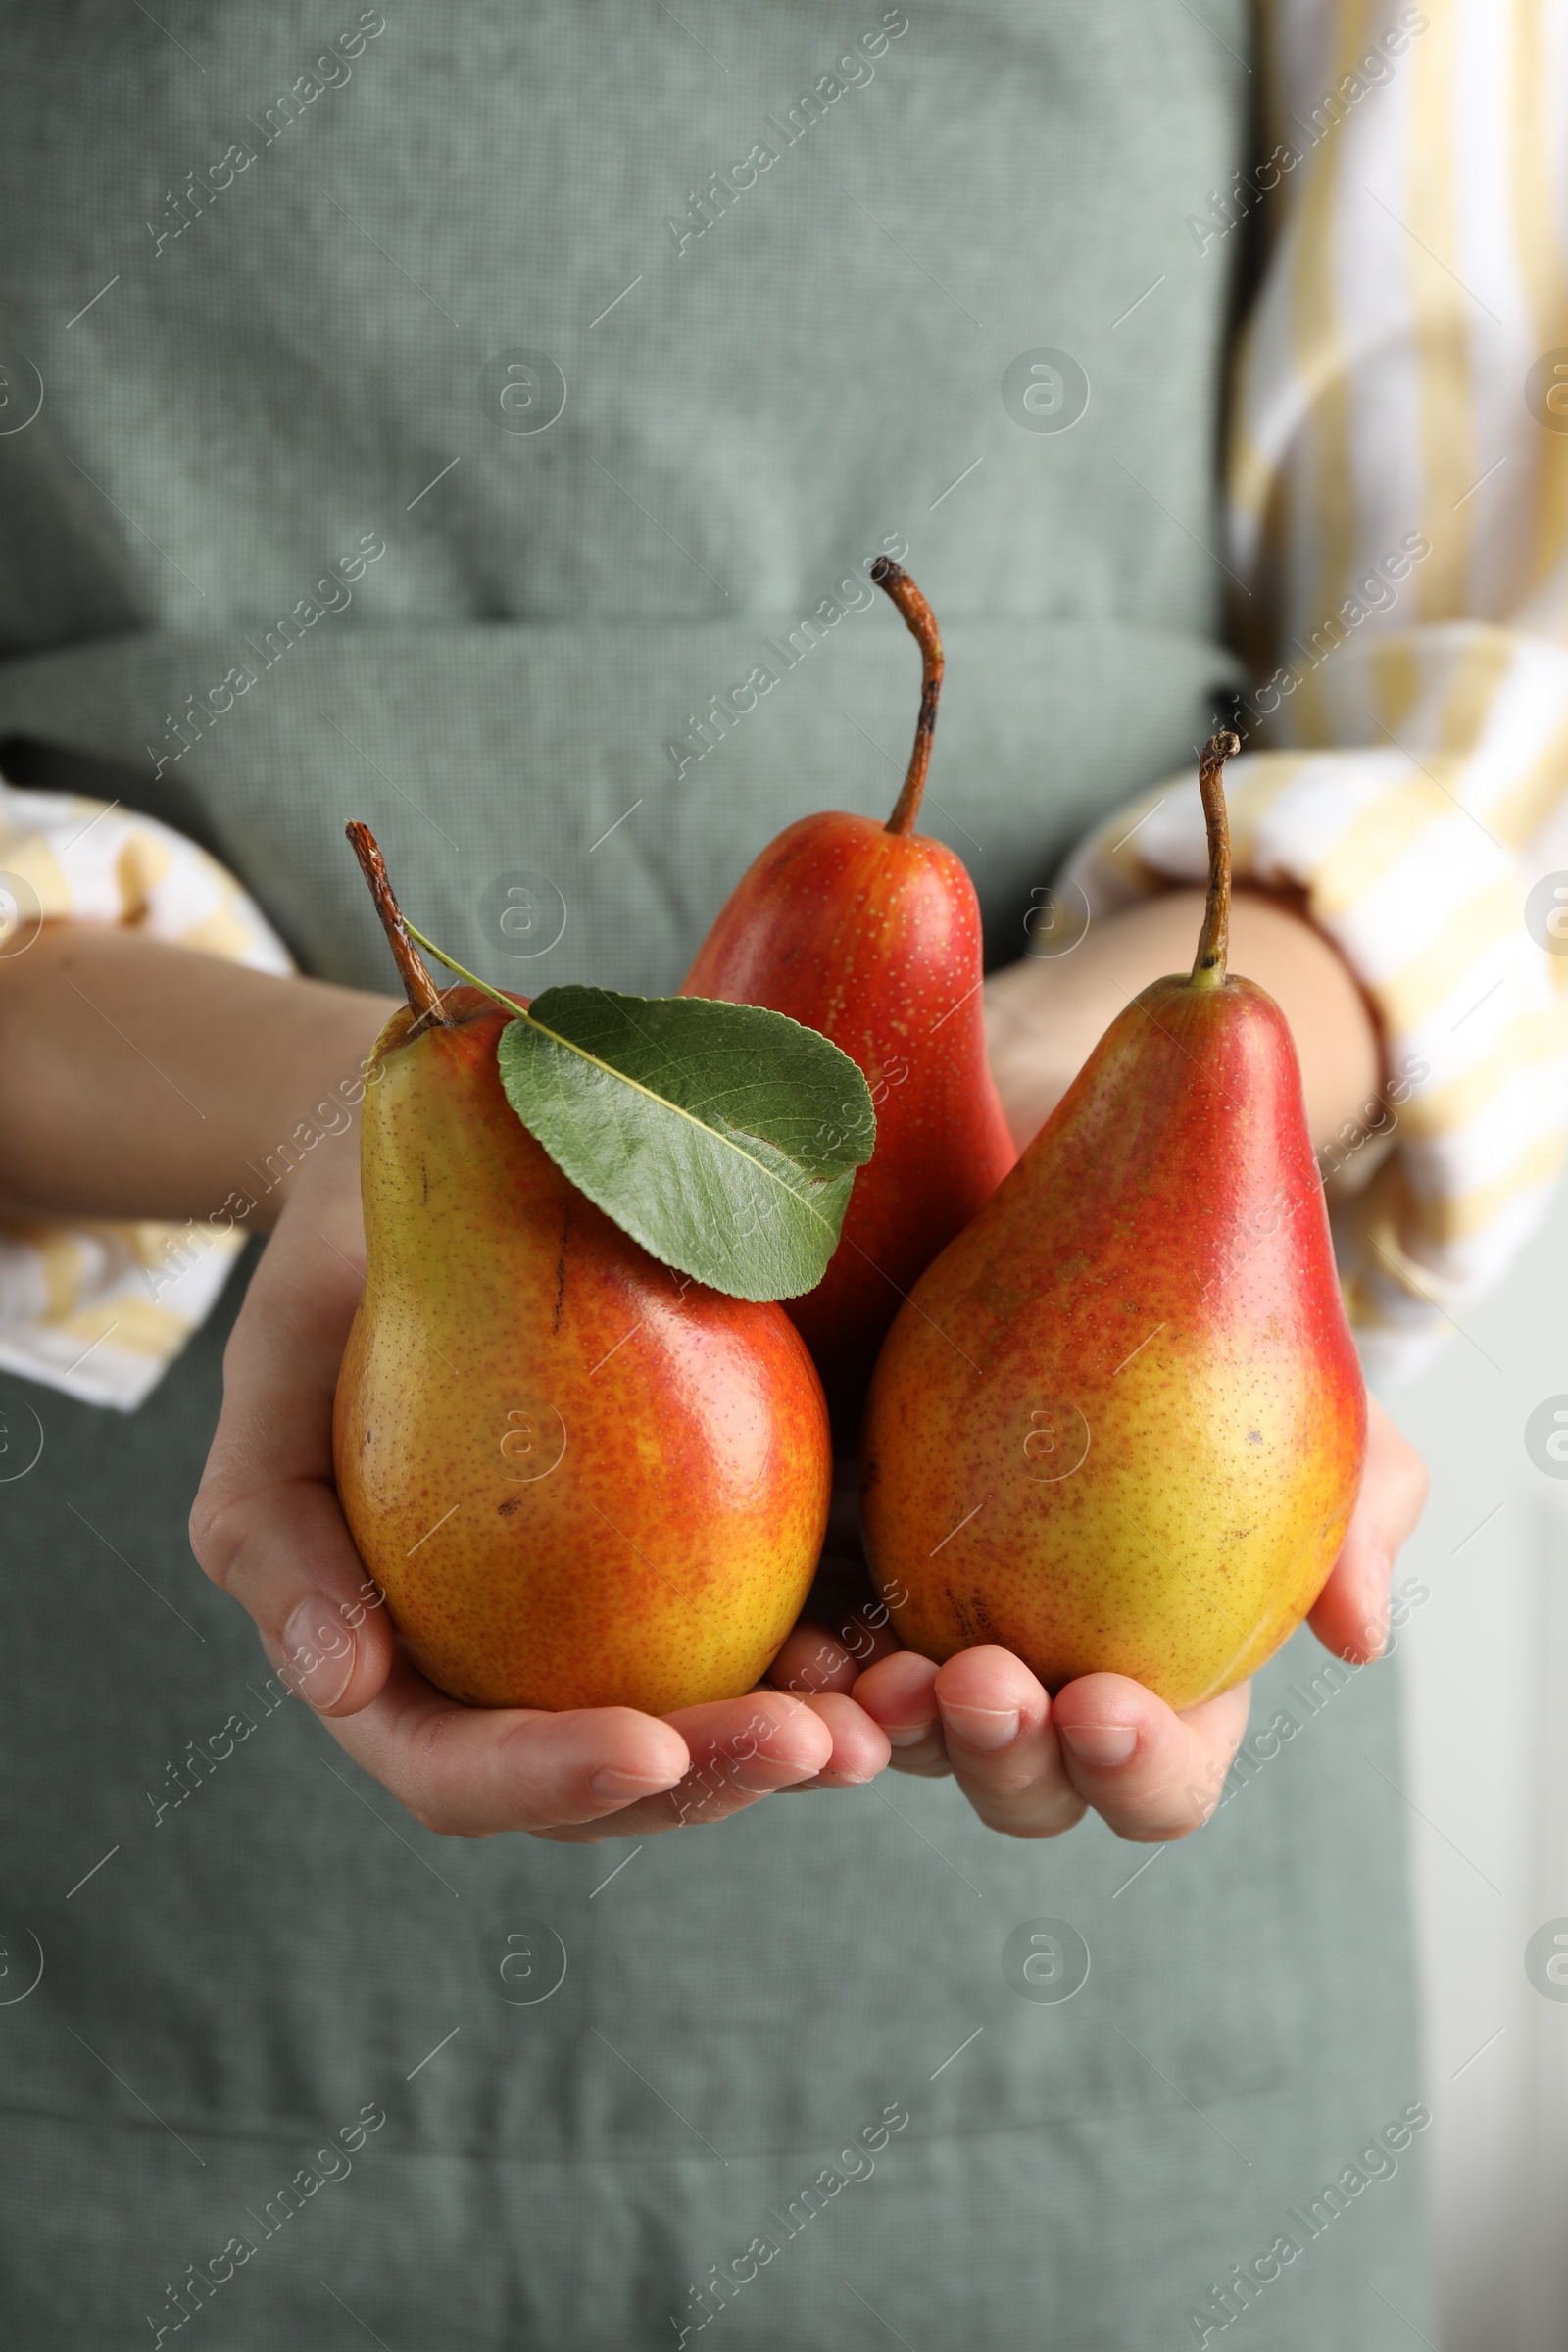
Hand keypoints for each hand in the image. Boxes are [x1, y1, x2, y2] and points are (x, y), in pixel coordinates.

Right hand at [190, 1134, 888, 1842]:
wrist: (462, 1160)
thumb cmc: (350, 1269)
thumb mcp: (276, 1365)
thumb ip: (273, 1524)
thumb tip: (343, 1683)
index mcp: (401, 1668)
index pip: (461, 1770)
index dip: (550, 1780)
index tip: (647, 1744)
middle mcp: (517, 1676)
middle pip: (615, 1782)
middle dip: (718, 1782)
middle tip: (820, 1742)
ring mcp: (623, 1629)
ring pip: (718, 1731)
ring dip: (810, 1744)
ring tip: (894, 1713)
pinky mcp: (717, 1562)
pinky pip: (791, 1629)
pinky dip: (853, 1649)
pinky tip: (919, 1633)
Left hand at [768, 1396, 1425, 1840]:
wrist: (1077, 1234)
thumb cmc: (1215, 1334)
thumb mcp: (1318, 1400)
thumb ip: (1363, 1507)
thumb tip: (1357, 1634)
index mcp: (1164, 1688)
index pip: (1156, 1778)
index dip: (1137, 1770)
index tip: (1107, 1703)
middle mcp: (1047, 1689)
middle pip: (1025, 1788)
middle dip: (1005, 1759)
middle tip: (986, 1682)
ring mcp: (940, 1646)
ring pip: (906, 1742)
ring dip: (892, 1731)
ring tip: (877, 1677)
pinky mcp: (852, 1583)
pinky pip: (819, 1661)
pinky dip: (809, 1674)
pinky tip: (797, 1646)